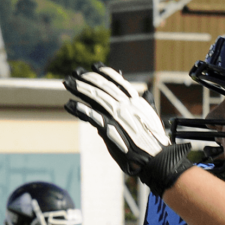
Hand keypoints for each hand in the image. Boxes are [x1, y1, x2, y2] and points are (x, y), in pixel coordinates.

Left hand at [64, 64, 192, 195]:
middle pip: (103, 87)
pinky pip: (92, 116)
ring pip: (95, 97)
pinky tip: (70, 104)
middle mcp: (125, 105)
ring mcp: (117, 116)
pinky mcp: (110, 129)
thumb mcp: (152, 117)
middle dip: (87, 78)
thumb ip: (146, 104)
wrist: (157, 159)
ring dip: (80, 88)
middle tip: (75, 72)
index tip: (95, 65)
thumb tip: (145, 93)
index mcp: (135, 102)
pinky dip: (80, 109)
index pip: (118, 82)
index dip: (105, 72)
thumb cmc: (154, 141)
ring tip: (67, 82)